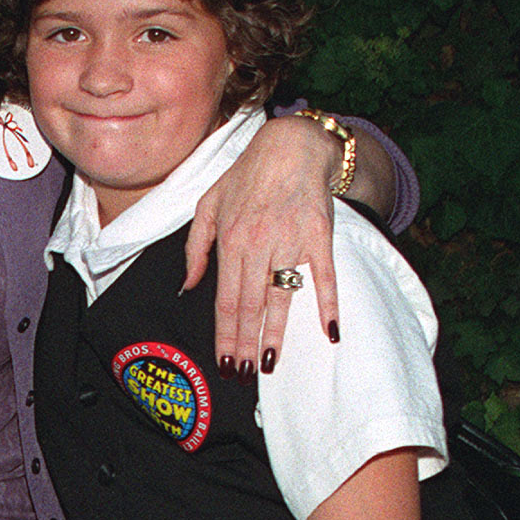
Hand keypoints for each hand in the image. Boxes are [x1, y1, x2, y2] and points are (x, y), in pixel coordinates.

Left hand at [184, 116, 341, 371]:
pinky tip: (330, 331)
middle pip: (250, 306)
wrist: (292, 145)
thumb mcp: (208, 204)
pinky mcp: (320, 236)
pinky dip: (328, 304)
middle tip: (243, 375)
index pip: (226, 301)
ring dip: (276, 335)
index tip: (224, 361)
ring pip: (281, 298)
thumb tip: (189, 285)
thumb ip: (196, 247)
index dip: (225, 335)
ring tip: (269, 365)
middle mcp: (258, 245)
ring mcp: (291, 242)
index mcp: (231, 241)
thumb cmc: (248, 175)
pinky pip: (325, 276)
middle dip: (245, 345)